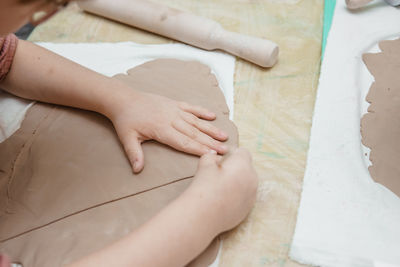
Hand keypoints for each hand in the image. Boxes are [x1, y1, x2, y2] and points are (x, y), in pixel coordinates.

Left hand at [106, 88, 228, 172]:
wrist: (124, 99)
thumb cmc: (126, 121)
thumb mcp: (127, 138)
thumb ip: (134, 154)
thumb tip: (137, 170)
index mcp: (162, 129)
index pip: (184, 142)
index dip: (198, 149)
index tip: (212, 155)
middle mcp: (171, 119)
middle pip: (194, 133)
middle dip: (210, 142)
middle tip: (225, 150)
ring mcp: (174, 110)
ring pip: (196, 121)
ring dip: (211, 129)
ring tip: (224, 136)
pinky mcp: (174, 103)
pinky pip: (191, 107)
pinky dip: (202, 111)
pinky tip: (213, 116)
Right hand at [188, 148, 257, 232]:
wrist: (204, 215)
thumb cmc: (205, 187)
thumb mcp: (204, 165)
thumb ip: (211, 157)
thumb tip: (215, 158)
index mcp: (243, 165)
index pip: (243, 152)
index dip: (231, 154)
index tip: (221, 161)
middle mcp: (252, 178)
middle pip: (246, 168)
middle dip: (235, 168)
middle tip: (218, 175)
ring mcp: (252, 195)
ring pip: (247, 183)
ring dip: (237, 182)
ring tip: (220, 188)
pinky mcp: (248, 208)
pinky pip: (245, 196)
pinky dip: (237, 195)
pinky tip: (223, 200)